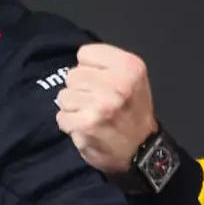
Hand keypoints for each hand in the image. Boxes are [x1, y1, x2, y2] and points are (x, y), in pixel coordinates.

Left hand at [55, 43, 157, 173]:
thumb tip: (78, 61)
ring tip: (92, 115)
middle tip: (98, 102)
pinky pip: (61, 116)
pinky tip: (87, 128)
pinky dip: (70, 124)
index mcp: (129, 66)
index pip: (84, 53)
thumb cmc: (133, 112)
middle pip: (72, 74)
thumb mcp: (132, 78)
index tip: (102, 82)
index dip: (89, 69)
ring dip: (74, 107)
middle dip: (80, 89)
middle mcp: (117, 84)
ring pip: (64, 95)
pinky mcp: (86, 124)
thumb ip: (107, 65)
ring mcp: (101, 105)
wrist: (142, 151)